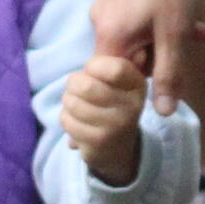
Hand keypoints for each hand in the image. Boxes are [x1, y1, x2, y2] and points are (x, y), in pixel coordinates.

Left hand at [60, 54, 147, 184]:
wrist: (118, 148)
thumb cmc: (112, 103)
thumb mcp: (119, 83)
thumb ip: (114, 66)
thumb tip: (125, 55)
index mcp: (137, 85)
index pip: (114, 68)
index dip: (94, 66)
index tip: (93, 71)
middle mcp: (131, 106)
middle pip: (85, 85)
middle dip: (74, 84)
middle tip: (78, 89)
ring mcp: (115, 126)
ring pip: (72, 102)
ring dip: (68, 102)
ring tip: (78, 105)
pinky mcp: (98, 142)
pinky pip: (67, 120)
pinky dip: (66, 119)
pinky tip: (78, 122)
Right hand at [92, 0, 204, 115]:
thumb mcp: (176, 33)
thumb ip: (169, 74)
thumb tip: (164, 112)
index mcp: (110, 36)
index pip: (113, 82)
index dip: (137, 89)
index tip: (166, 81)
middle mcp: (102, 23)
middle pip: (128, 62)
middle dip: (163, 60)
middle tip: (195, 47)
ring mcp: (110, 8)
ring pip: (139, 41)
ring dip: (171, 41)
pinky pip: (139, 23)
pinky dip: (165, 26)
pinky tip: (200, 24)